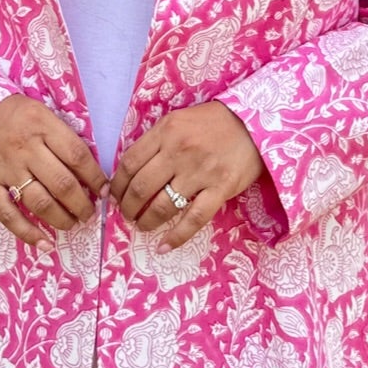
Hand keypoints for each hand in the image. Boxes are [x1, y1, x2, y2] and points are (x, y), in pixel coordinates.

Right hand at [0, 95, 106, 248]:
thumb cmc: (14, 115)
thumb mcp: (41, 112)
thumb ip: (62, 137)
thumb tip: (91, 170)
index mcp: (41, 125)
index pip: (77, 156)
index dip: (96, 178)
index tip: (105, 190)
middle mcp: (24, 148)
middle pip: (62, 184)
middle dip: (82, 204)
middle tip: (89, 213)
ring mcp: (5, 169)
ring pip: (39, 202)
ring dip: (62, 219)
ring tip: (72, 223)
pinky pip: (8, 215)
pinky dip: (28, 233)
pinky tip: (45, 244)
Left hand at [110, 102, 262, 251]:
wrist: (254, 123)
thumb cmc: (212, 122)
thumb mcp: (178, 121)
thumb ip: (156, 142)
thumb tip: (129, 172)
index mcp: (166, 131)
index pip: (129, 162)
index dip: (117, 184)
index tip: (113, 195)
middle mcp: (179, 151)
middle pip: (141, 187)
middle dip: (127, 207)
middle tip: (126, 214)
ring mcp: (200, 172)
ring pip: (162, 206)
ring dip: (146, 221)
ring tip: (142, 225)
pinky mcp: (220, 189)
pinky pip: (193, 220)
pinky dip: (175, 237)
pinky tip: (163, 246)